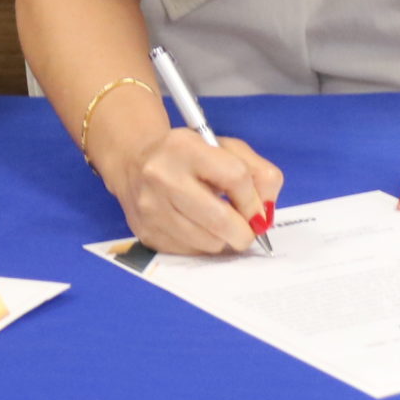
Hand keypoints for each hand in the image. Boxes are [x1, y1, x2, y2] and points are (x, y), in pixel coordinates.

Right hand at [109, 126, 281, 254]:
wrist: (135, 164)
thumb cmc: (188, 157)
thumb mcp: (224, 149)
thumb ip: (258, 173)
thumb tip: (265, 214)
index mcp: (184, 147)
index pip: (236, 178)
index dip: (254, 200)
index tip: (256, 209)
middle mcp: (161, 176)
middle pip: (221, 219)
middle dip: (244, 232)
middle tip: (247, 230)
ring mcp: (151, 208)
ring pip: (209, 242)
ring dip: (223, 239)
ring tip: (216, 223)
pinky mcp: (147, 234)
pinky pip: (192, 253)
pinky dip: (203, 245)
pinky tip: (197, 227)